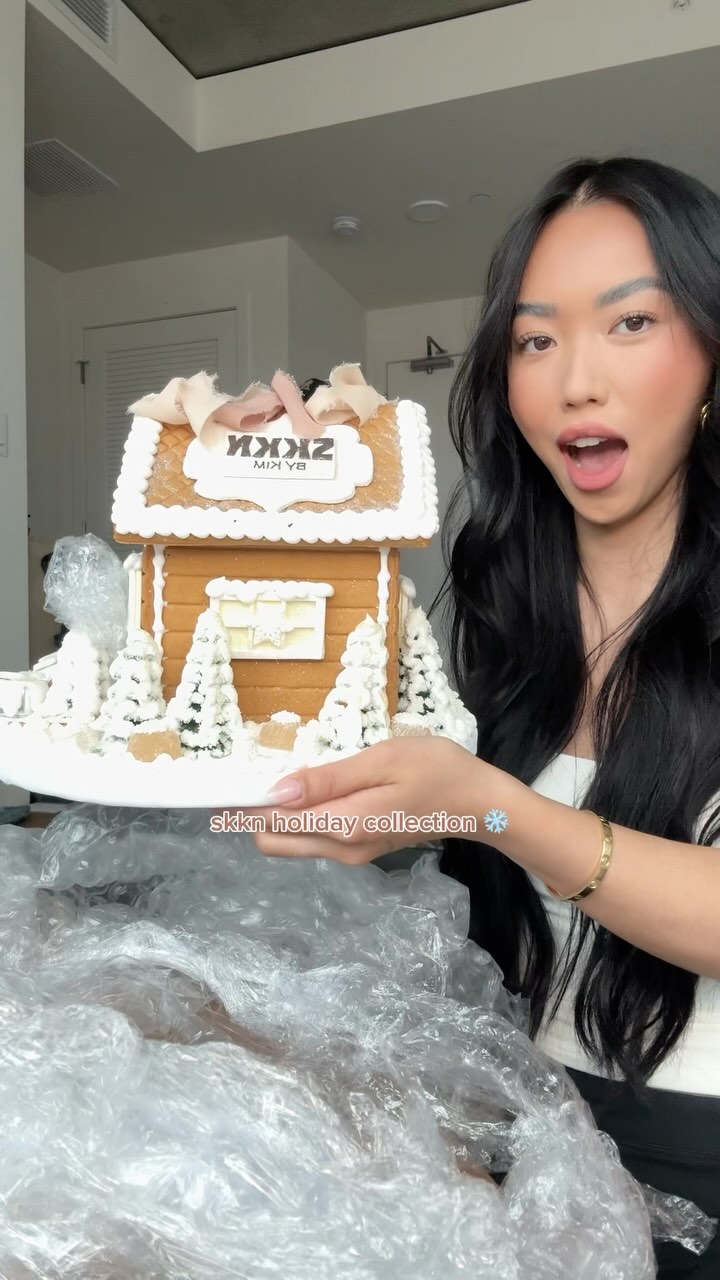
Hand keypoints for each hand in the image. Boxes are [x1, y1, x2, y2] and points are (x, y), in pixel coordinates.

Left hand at [247, 736, 482, 863]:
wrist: (479, 802)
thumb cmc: (434, 770)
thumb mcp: (381, 761)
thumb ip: (327, 780)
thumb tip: (275, 793)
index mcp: (343, 826)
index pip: (271, 823)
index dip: (246, 801)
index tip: (235, 774)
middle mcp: (340, 849)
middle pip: (272, 841)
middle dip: (257, 810)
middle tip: (264, 768)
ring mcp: (350, 853)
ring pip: (292, 840)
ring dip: (281, 812)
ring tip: (292, 771)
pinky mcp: (360, 847)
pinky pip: (314, 835)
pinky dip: (304, 815)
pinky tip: (317, 786)